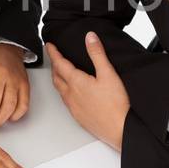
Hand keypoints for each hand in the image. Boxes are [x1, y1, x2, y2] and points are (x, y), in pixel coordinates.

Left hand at [46, 33, 129, 148]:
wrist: (119, 129)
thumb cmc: (115, 104)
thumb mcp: (108, 73)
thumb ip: (97, 54)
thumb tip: (90, 37)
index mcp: (77, 82)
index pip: (60, 64)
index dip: (53, 53)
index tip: (49, 46)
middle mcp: (71, 95)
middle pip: (56, 77)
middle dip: (54, 66)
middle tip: (54, 57)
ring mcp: (73, 107)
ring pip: (60, 90)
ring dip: (58, 79)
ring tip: (60, 72)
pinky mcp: (78, 116)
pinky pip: (66, 101)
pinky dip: (64, 92)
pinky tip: (71, 93)